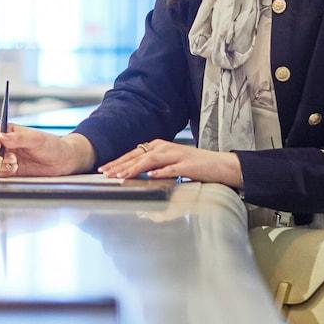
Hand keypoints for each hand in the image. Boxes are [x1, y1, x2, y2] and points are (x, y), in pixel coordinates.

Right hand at [0, 124, 94, 176]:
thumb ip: (19, 138)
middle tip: (12, 158)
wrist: (62, 162)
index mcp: (9, 132)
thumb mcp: (37, 139)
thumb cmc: (52, 145)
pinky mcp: (9, 171)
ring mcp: (6, 158)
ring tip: (15, 164)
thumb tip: (2, 137)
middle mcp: (5, 144)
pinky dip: (2, 172)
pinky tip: (15, 170)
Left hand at [100, 140, 240, 184]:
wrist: (219, 165)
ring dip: (135, 168)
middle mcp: (165, 147)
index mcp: (159, 146)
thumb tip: (136, 173)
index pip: (134, 154)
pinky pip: (172, 168)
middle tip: (105, 173)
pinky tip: (151, 177)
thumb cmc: (194, 166)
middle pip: (138, 155)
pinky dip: (161, 172)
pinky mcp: (187, 164)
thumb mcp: (169, 163)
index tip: (104, 170)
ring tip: (121, 176)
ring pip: (151, 160)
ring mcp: (176, 155)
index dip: (118, 161)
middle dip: (120, 165)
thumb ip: (153, 166)